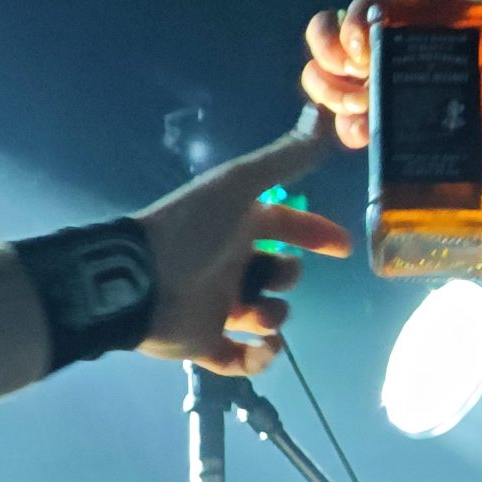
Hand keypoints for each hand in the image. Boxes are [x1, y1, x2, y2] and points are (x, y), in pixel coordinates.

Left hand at [134, 116, 354, 375]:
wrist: (138, 281)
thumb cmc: (192, 231)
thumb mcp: (241, 185)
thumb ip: (284, 159)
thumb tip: (324, 121)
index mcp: (236, 228)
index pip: (284, 227)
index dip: (315, 234)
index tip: (343, 248)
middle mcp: (228, 264)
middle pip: (277, 274)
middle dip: (287, 277)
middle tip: (274, 278)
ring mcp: (215, 305)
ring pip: (265, 316)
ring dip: (274, 316)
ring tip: (258, 315)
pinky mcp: (204, 343)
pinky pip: (242, 359)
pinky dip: (260, 358)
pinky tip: (265, 347)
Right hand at [300, 0, 481, 150]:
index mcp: (413, 18)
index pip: (368, 5)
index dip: (353, 20)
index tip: (362, 46)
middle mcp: (384, 45)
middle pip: (328, 35)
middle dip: (328, 55)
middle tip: (355, 78)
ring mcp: (375, 81)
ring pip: (324, 74)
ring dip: (330, 91)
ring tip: (360, 108)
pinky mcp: (376, 119)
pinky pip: (343, 118)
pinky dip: (345, 127)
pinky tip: (361, 135)